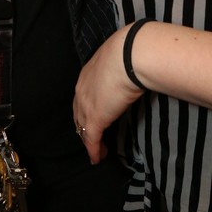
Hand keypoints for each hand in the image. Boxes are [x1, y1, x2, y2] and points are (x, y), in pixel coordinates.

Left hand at [73, 28, 143, 164]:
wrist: (128, 56)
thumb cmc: (129, 52)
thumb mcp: (119, 59)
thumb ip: (120, 67)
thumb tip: (133, 68)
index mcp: (87, 74)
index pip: (82, 96)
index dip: (86, 108)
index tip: (94, 115)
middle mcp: (81, 90)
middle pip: (78, 113)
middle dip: (84, 126)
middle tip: (93, 136)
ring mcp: (86, 105)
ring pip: (83, 128)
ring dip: (90, 141)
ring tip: (98, 150)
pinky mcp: (95, 119)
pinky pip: (91, 140)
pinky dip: (94, 151)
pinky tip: (97, 158)